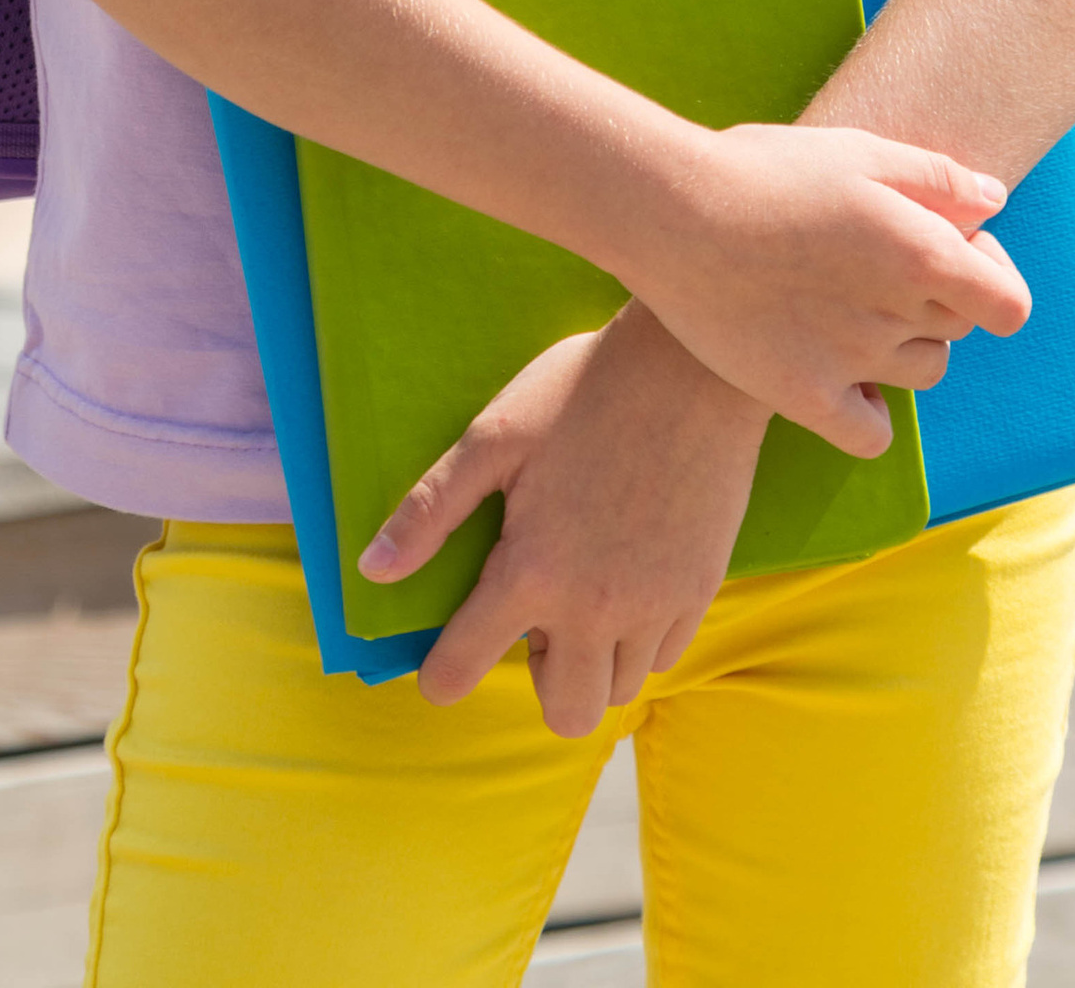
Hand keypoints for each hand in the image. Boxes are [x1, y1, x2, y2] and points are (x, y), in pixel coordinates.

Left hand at [365, 307, 769, 736]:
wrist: (694, 361)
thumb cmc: (586, 388)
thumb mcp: (494, 435)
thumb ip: (431, 510)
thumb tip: (373, 570)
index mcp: (532, 573)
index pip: (462, 672)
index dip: (441, 673)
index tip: (444, 661)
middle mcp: (595, 607)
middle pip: (565, 713)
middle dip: (540, 677)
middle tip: (539, 610)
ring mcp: (655, 603)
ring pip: (619, 689)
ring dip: (595, 657)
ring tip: (588, 586)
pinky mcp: (701, 587)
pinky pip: (665, 653)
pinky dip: (642, 635)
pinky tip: (631, 574)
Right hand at [630, 119, 1030, 457]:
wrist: (675, 214)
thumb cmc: (768, 169)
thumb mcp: (860, 151)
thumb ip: (937, 179)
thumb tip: (992, 203)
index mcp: (922, 254)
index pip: (1008, 305)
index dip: (991, 275)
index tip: (955, 248)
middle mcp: (897, 317)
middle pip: (958, 329)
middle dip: (938, 297)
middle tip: (879, 260)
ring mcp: (852, 363)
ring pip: (921, 372)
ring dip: (903, 344)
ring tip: (850, 303)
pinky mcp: (804, 398)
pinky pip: (871, 433)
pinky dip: (869, 410)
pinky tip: (842, 372)